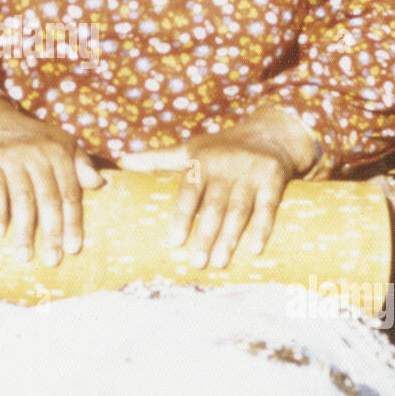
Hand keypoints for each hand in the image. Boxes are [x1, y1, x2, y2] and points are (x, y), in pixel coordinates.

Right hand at [0, 99, 103, 266]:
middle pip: (48, 199)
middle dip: (51, 233)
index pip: (70, 193)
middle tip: (52, 260)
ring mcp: (12, 157)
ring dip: (24, 231)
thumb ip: (81, 164)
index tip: (74, 249)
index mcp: (59, 152)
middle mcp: (37, 154)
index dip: (73, 222)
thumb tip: (101, 184)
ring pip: (23, 199)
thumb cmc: (31, 139)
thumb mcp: (60, 143)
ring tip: (25, 257)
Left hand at [118, 104, 319, 269]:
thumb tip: (120, 162)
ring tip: (219, 262)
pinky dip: (263, 228)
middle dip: (205, 235)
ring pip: (239, 210)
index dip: (182, 216)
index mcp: (202, 161)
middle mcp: (226, 167)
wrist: (269, 133)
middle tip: (197, 262)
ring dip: (230, 238)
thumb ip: (156, 159)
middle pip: (214, 206)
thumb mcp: (189, 149)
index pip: (189, 192)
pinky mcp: (274, 180)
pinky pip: (268, 207)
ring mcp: (251, 174)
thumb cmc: (221, 147)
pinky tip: (256, 249)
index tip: (174, 241)